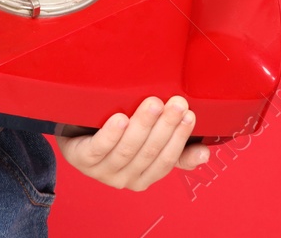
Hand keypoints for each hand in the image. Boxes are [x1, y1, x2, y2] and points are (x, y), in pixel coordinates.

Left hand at [55, 95, 211, 191]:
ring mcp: (101, 171)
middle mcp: (124, 179)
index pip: (167, 160)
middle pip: (148, 152)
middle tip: (177, 102)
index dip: (180, 138)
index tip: (190, 115)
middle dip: (165, 126)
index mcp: (144, 177)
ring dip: (143, 125)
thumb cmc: (116, 135)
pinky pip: (98, 148)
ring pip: (126, 149)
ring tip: (154, 103)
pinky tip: (121, 118)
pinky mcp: (81, 159)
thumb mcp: (147, 143)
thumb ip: (177, 151)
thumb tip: (205, 154)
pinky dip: (111, 134)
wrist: (75, 130)